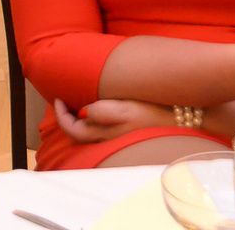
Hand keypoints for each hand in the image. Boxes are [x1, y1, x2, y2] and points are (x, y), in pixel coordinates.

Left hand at [53, 98, 171, 142]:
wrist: (177, 119)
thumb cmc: (149, 112)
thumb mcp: (123, 109)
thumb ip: (101, 111)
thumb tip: (83, 112)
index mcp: (102, 133)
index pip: (71, 129)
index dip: (60, 114)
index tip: (57, 98)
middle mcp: (107, 137)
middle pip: (78, 131)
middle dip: (67, 117)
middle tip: (64, 99)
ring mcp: (116, 135)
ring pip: (89, 129)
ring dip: (79, 117)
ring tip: (77, 100)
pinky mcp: (125, 130)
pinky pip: (101, 126)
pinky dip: (92, 116)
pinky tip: (98, 105)